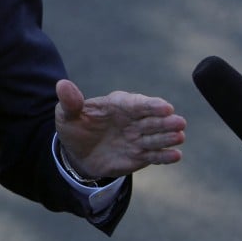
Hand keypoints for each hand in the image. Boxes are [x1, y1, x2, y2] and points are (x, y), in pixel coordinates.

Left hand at [55, 80, 185, 178]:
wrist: (77, 153)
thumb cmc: (75, 127)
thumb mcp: (67, 115)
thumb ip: (69, 101)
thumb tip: (62, 84)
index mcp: (117, 105)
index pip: (137, 103)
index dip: (151, 105)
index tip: (165, 107)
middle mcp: (133, 120)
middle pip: (152, 119)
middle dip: (165, 121)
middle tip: (178, 122)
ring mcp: (138, 138)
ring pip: (156, 137)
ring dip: (169, 136)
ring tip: (179, 136)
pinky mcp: (140, 156)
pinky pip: (154, 155)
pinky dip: (165, 155)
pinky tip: (176, 155)